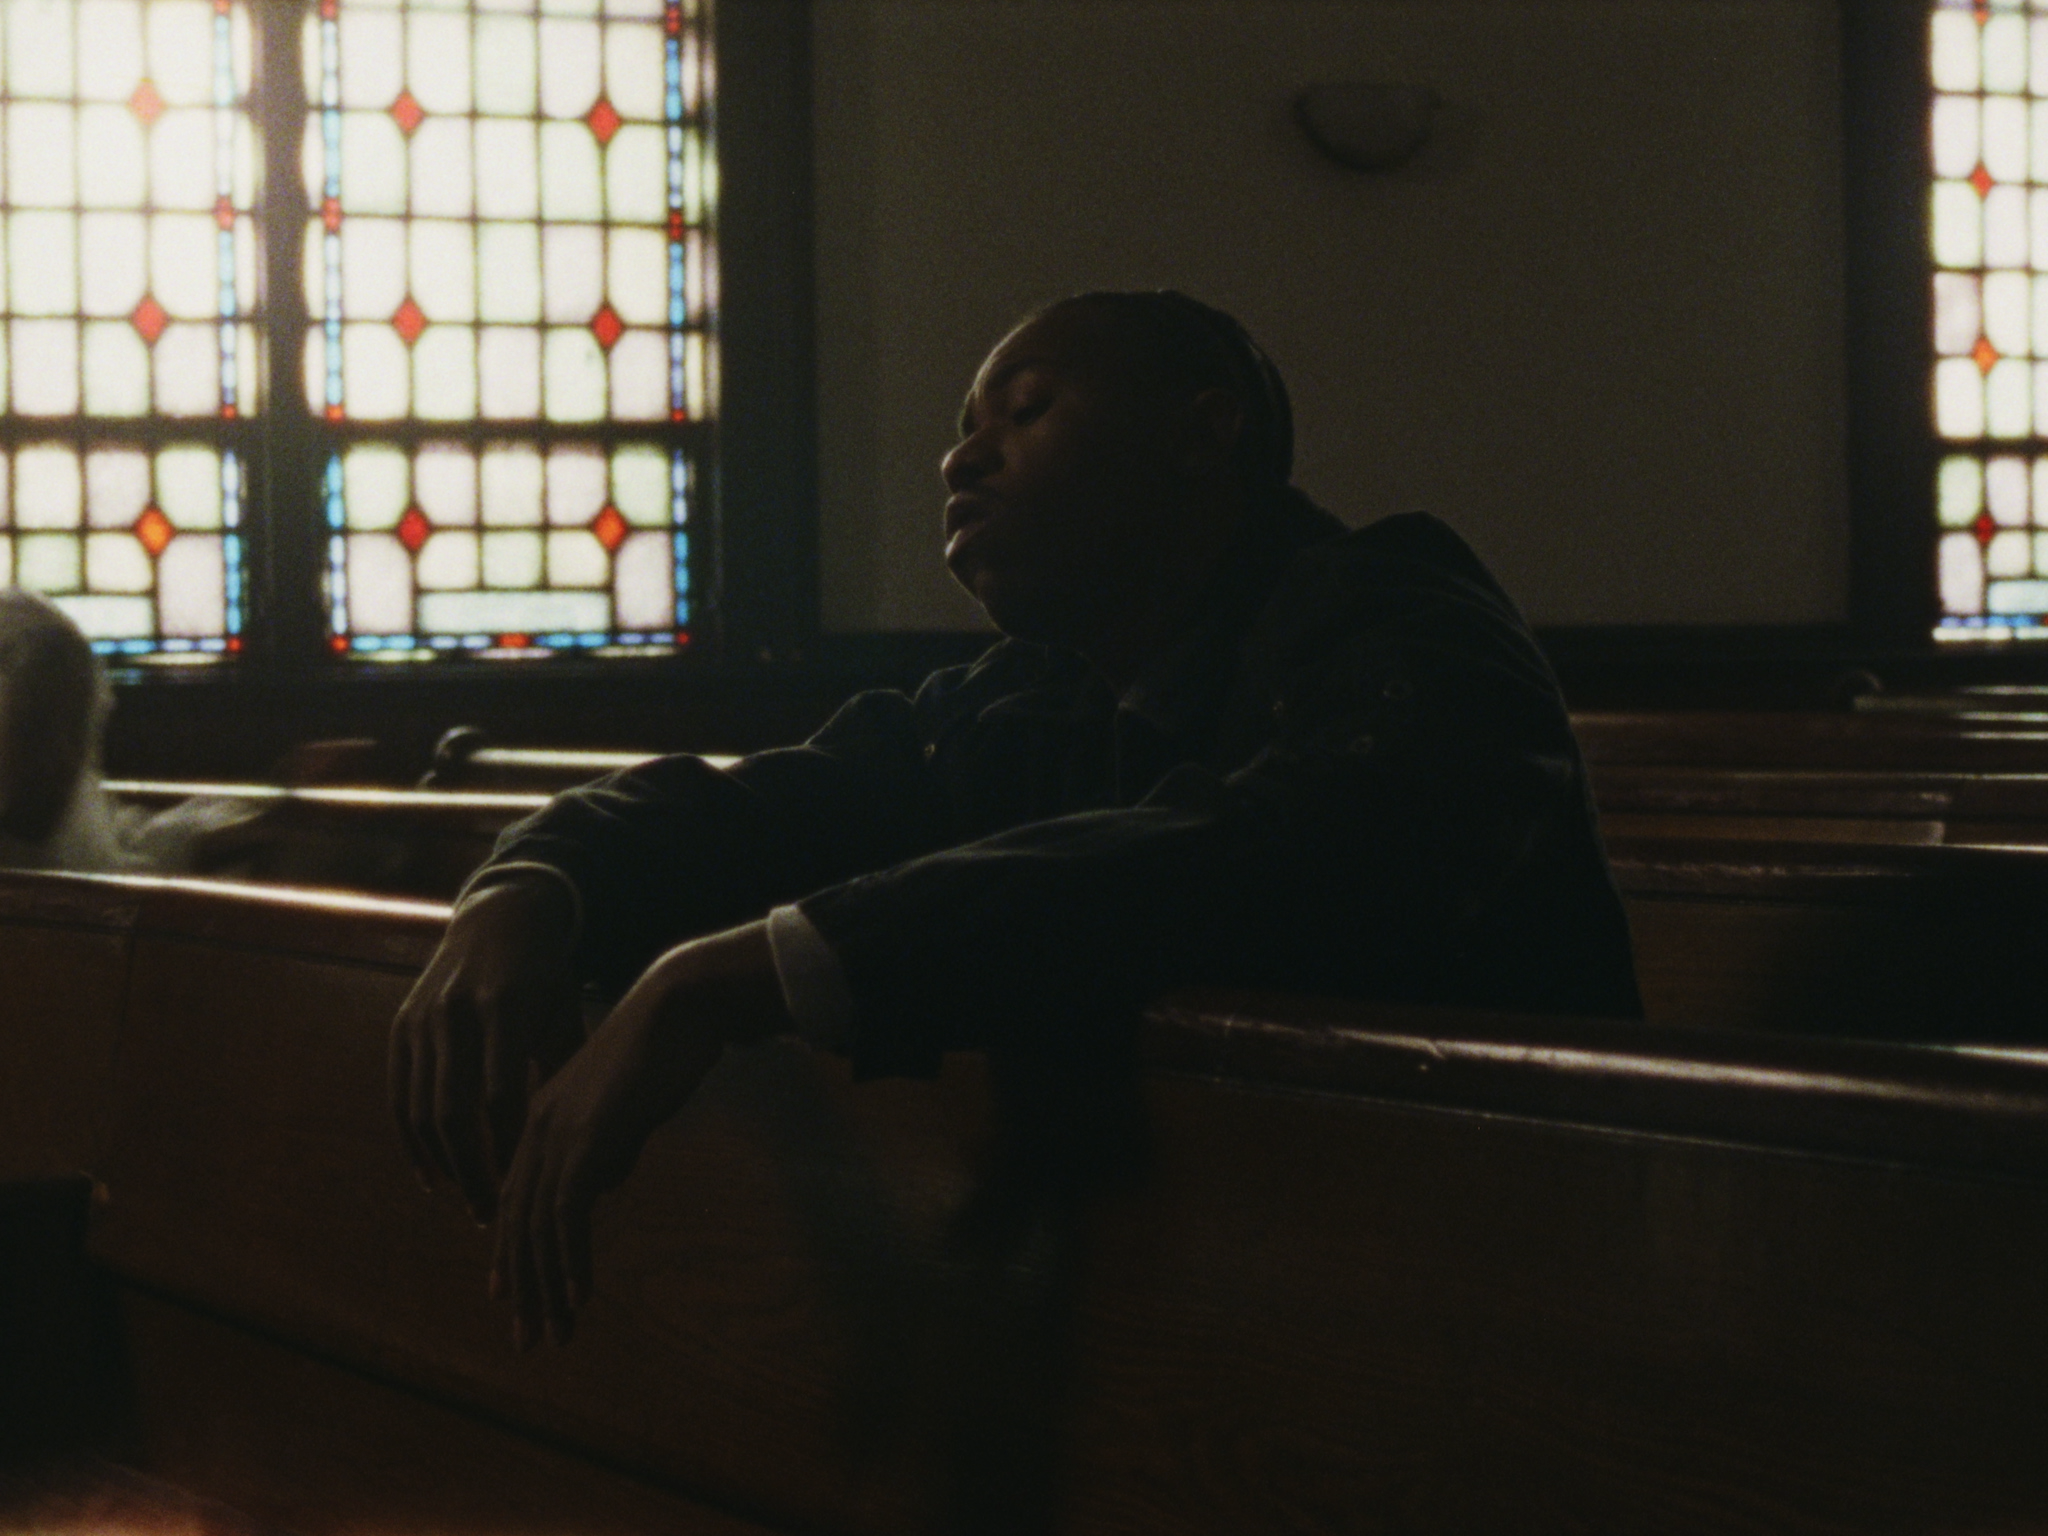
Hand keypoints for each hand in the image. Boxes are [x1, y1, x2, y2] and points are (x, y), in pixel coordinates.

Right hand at [390, 875, 581, 1220]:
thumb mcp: (566, 1013)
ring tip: (470, 1201)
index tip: (526, 1186)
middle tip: (491, 1215)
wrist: (499, 919)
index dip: (508, 1148)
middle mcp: (455, 1012)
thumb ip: (570, 1075)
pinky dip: (414, 1143)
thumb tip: (600, 1148)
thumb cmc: (546, 978)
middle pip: (454, 1111)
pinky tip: (435, 1176)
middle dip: (472, 1170)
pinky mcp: (400, 1028)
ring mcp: (421, 1019)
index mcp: (505, 1007)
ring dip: (443, 1165)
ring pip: (421, 1110)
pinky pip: (399, 1097)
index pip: (500, 1094)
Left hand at [492, 919, 788, 1347]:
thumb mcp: (628, 1109)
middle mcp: (537, 1130)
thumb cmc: (662, 1053)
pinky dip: (570, 1260)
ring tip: (555, 1331)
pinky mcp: (586, 1140)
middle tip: (527, 1338)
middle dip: (522, 1286)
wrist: (678, 1010)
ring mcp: (558, 1135)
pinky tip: (579, 1295)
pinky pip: (567, 1214)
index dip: (512, 1253)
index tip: (511, 1297)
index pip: (516, 1198)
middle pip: (517, 1222)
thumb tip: (605, 1184)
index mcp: (541, 1119)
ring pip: (537, 1227)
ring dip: (546, 1287)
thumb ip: (610, 1146)